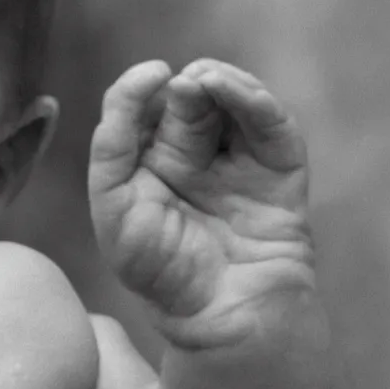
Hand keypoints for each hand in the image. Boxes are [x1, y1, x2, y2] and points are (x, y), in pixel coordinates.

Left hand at [88, 59, 313, 346]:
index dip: (141, 87)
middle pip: (188, 101)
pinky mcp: (278, 168)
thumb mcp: (113, 205)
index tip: (149, 75)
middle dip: (188, 86)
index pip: (141, 109)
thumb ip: (112, 147)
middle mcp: (192, 154)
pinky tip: (239, 92)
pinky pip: (272, 125)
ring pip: (232, 102)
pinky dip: (257, 101)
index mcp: (146, 161)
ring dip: (223, 83)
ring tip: (209, 80)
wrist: (216, 313)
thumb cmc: (156, 268)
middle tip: (187, 84)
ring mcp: (236, 159)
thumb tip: (143, 87)